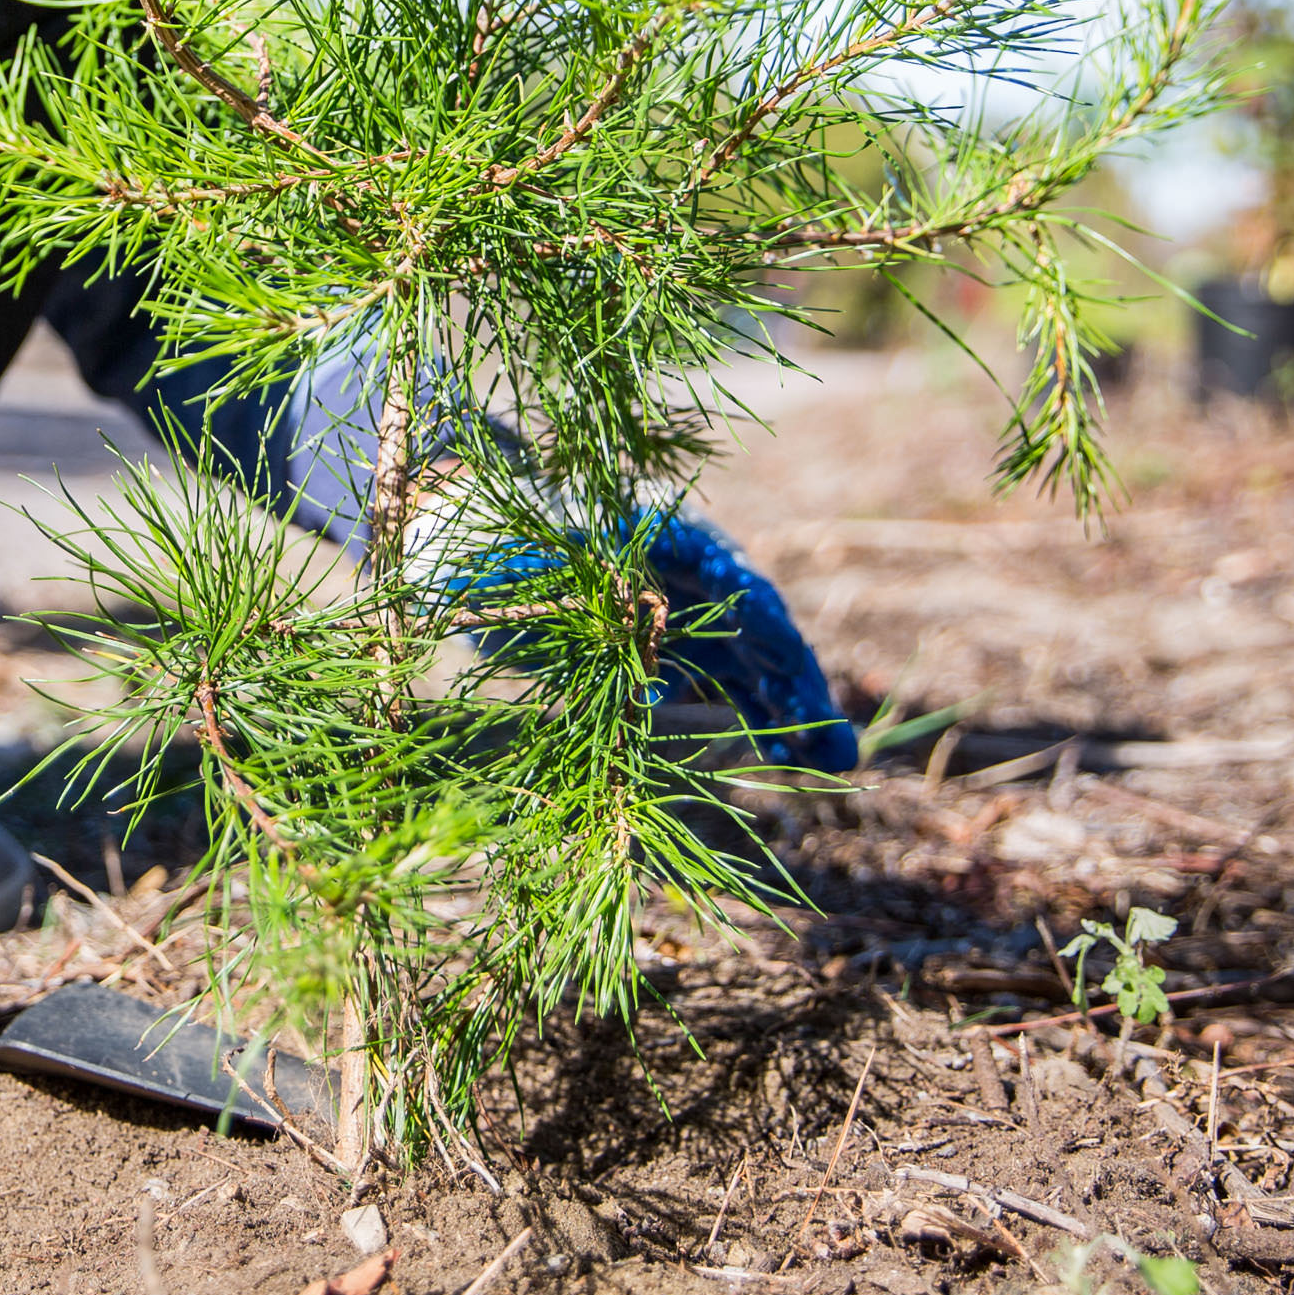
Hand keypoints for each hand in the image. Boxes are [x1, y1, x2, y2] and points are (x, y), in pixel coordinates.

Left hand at [431, 493, 856, 774]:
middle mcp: (681, 567)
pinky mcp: (657, 643)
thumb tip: (638, 647)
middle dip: (798, 686)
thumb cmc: (491, 540)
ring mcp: (675, 606)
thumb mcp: (527, 561)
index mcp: (660, 530)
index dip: (769, 630)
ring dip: (787, 708)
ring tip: (829, 764)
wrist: (458, 545)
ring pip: (747, 660)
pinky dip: (749, 713)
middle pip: (756, 627)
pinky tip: (780, 754)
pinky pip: (717, 680)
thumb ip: (582, 592)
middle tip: (835, 748)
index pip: (732, 579)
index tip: (798, 677)